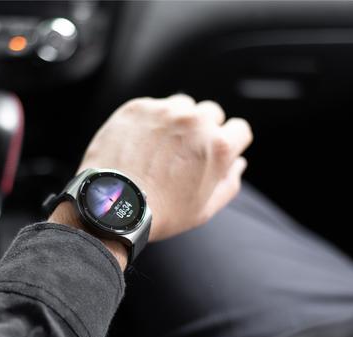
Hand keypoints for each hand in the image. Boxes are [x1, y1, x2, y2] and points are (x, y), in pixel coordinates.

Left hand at [76, 94, 252, 241]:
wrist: (112, 205)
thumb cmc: (160, 213)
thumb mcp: (204, 209)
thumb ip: (229, 183)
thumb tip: (238, 163)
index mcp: (218, 146)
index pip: (240, 129)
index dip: (229, 143)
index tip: (215, 152)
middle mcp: (195, 121)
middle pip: (211, 113)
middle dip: (203, 130)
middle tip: (184, 153)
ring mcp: (165, 111)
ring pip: (183, 106)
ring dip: (178, 121)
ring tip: (161, 147)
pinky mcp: (139, 108)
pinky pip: (154, 107)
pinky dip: (151, 121)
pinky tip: (141, 144)